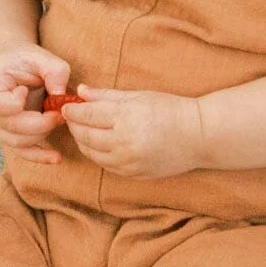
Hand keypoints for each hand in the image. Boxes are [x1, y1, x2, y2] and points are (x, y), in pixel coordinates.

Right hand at [0, 45, 71, 164]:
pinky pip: (23, 153)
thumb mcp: (38, 56)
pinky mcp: (10, 137)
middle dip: (41, 123)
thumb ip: (53, 70)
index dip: (15, 102)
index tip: (25, 88)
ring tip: (59, 119)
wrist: (11, 67)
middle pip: (12, 129)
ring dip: (44, 134)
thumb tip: (61, 95)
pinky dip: (40, 156)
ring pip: (20, 143)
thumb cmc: (22, 61)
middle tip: (60, 111)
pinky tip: (56, 158)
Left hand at [61, 85, 204, 178]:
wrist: (199, 136)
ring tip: (83, 130)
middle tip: (71, 118)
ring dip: (83, 141)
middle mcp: (125, 142)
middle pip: (85, 135)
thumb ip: (107, 95)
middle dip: (74, 126)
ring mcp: (129, 162)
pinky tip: (98, 144)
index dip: (73, 111)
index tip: (66, 106)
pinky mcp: (133, 174)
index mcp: (127, 117)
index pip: (88, 115)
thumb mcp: (139, 96)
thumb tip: (80, 92)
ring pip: (92, 153)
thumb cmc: (171, 110)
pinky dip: (97, 154)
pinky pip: (105, 165)